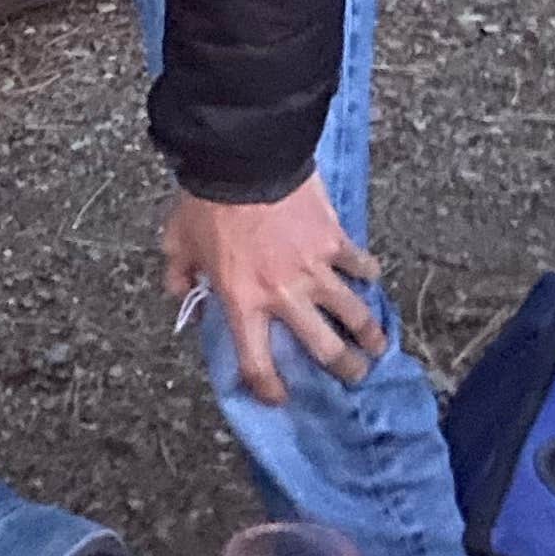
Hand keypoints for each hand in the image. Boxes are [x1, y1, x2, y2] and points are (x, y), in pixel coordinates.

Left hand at [162, 174, 382, 402]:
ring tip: (377, 344)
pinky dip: (367, 273)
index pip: (257, 362)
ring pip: (354, 314)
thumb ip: (179, 276)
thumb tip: (183, 297)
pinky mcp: (335, 242)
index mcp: (242, 302)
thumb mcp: (177, 243)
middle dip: (345, 368)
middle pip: (325, 348)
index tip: (278, 395)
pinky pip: (361, 266)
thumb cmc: (205, 203)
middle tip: (354, 375)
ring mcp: (315, 270)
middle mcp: (284, 296)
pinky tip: (370, 278)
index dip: (268, 387)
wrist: (242, 160)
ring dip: (369, 333)